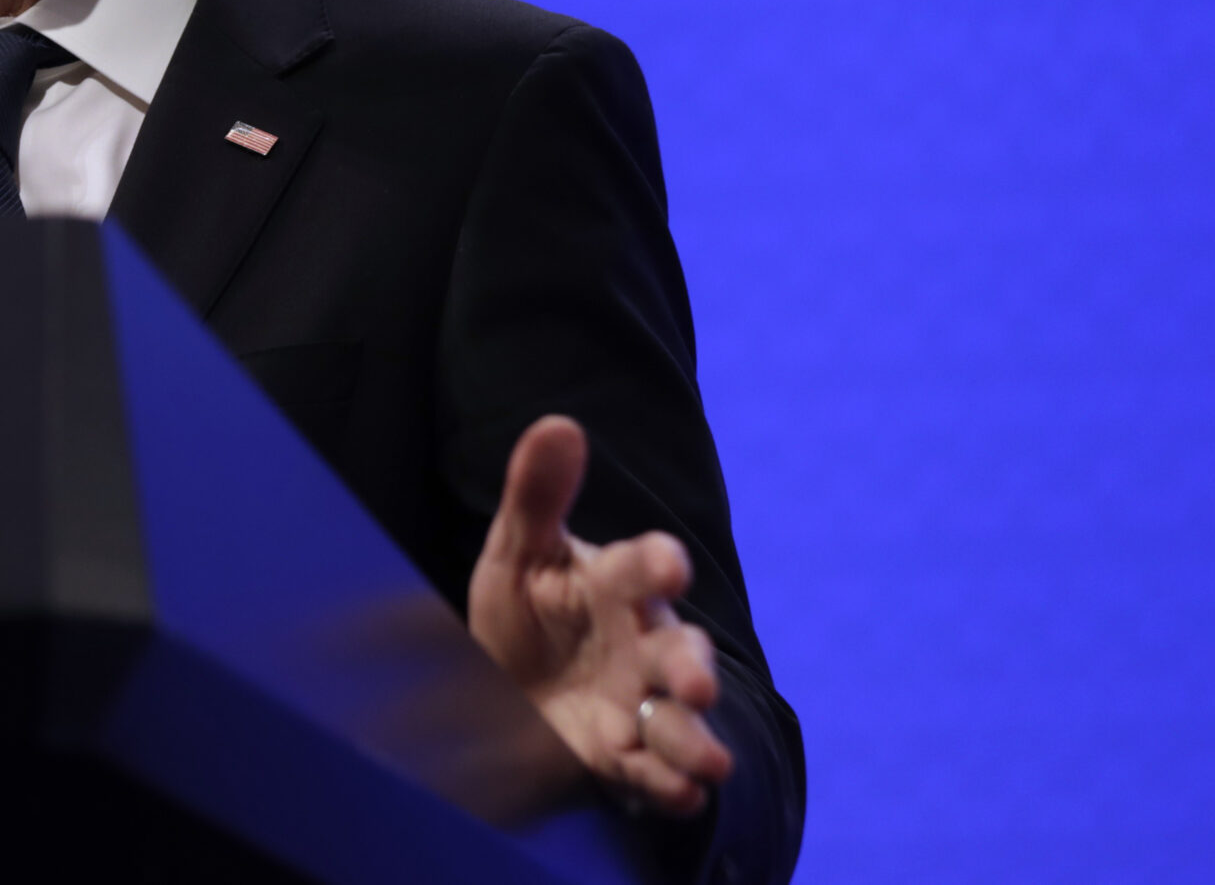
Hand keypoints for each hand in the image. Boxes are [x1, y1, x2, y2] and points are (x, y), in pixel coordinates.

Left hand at [466, 415, 734, 816]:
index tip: (668, 564)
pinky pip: (654, 771)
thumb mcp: (519, 550)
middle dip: (691, 667)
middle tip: (695, 680)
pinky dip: (671, 784)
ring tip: (706, 757)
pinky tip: (683, 791)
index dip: (656, 565)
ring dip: (693, 736)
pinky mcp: (621, 753)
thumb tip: (559, 423)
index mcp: (616, 586)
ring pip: (677, 719)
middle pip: (678, 653)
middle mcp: (642, 644)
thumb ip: (538, 492)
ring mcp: (637, 702)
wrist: (508, 683)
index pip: (641, 569)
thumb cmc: (530, 607)